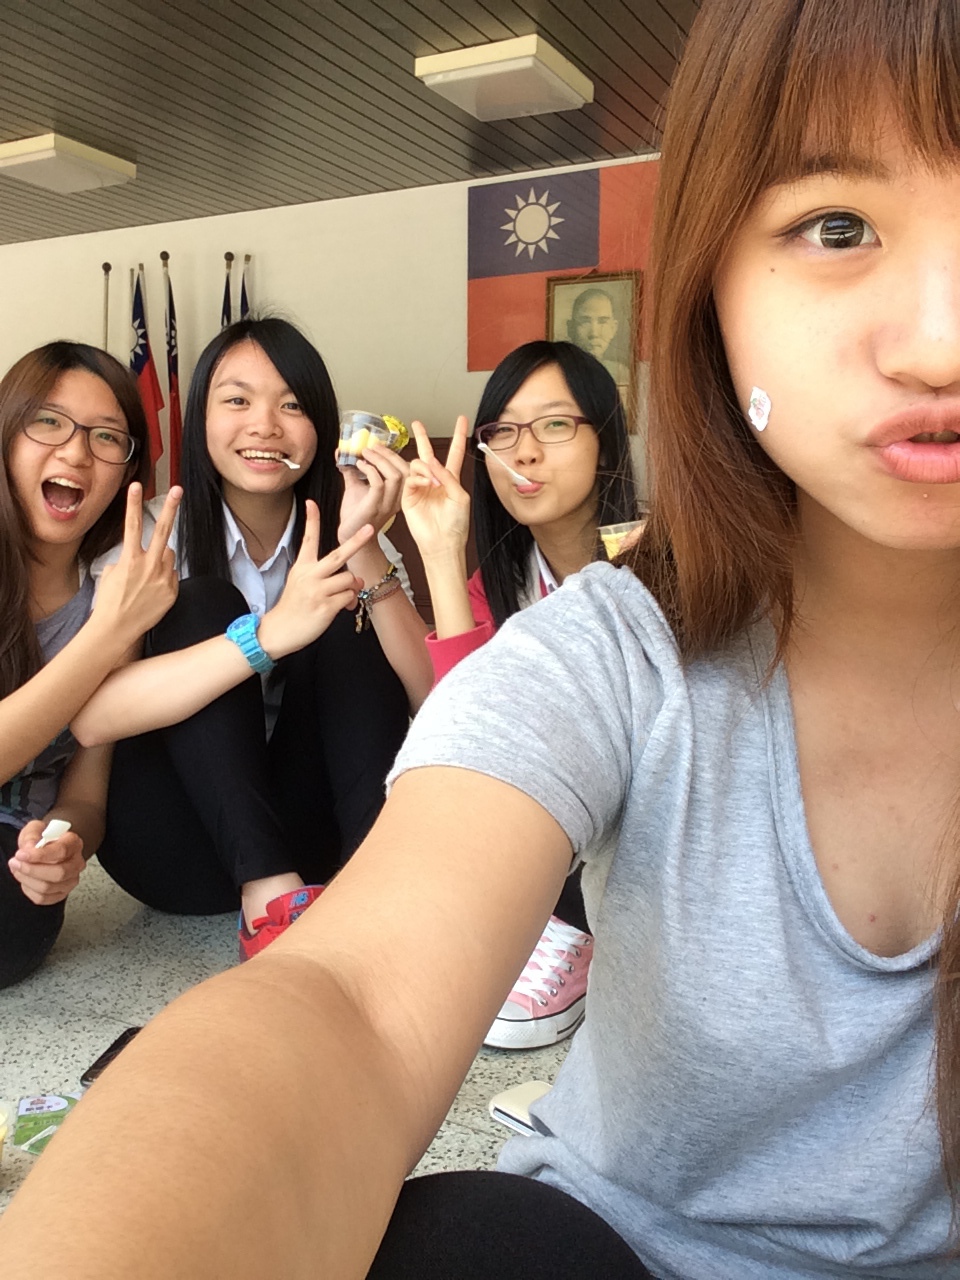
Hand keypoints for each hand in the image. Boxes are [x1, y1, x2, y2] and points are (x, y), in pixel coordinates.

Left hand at [10, 819, 85, 904]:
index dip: (40, 855)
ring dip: (27, 879)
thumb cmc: (43, 838)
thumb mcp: (36, 829)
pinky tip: (25, 879)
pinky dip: (28, 890)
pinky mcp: (61, 893)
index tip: (22, 854)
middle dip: (32, 870)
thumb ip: (32, 835)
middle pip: (59, 873)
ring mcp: (71, 880)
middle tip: (16, 862)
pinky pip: (43, 898)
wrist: (48, 848)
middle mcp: (77, 863)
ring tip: (17, 869)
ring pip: (48, 887)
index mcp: (74, 843)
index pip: (62, 851)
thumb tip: (29, 849)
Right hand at [93, 485, 180, 648]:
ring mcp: (163, 578)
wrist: (116, 628)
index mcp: (130, 559)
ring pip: (168, 554)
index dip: (133, 504)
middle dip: (171, 508)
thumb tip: (141, 556)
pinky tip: (152, 591)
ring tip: (147, 576)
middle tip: (178, 490)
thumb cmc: (109, 601)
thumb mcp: (110, 574)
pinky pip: (172, 574)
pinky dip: (165, 577)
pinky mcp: (172, 591)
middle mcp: (149, 565)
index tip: (136, 486)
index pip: (133, 525)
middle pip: (164, 530)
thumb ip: (127, 560)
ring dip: (161, 557)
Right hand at [258, 502, 372, 657]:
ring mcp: (318, 591)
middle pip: (339, 555)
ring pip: (350, 579)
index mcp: (302, 567)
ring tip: (342, 596)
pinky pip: (349, 598)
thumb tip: (356, 579)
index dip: (311, 521)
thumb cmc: (294, 606)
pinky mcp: (326, 607)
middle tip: (370, 527)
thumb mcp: (301, 584)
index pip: (308, 539)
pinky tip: (339, 608)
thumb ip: (328, 577)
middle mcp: (310, 576)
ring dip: (352, 587)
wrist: (279, 631)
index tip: (311, 503)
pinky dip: (349, 603)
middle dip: (357, 541)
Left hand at [337, 443, 409, 541]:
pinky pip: (378, 484)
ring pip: (395, 475)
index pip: (408, 470)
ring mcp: (387, 504)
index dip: (395, 455)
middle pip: (405, 470)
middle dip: (388, 454)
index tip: (379, 446)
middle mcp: (397, 499)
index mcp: (398, 494)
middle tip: (371, 446)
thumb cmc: (356, 513)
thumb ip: (353, 470)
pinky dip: (369, 470)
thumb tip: (342, 451)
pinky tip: (360, 465)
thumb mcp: (356, 487)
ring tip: (365, 453)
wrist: (350, 536)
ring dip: (379, 460)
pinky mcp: (374, 507)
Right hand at [401, 417, 470, 560]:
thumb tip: (433, 462)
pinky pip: (411, 477)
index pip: (455, 453)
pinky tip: (427, 484)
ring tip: (433, 482)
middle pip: (428, 454)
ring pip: (418, 464)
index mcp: (451, 480)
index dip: (459, 436)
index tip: (462, 420)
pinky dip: (420, 477)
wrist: (442, 542)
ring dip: (427, 468)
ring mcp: (420, 487)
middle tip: (417, 424)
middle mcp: (434, 481)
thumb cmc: (456, 524)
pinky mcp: (409, 495)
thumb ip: (448, 476)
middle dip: (422, 438)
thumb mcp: (460, 496)